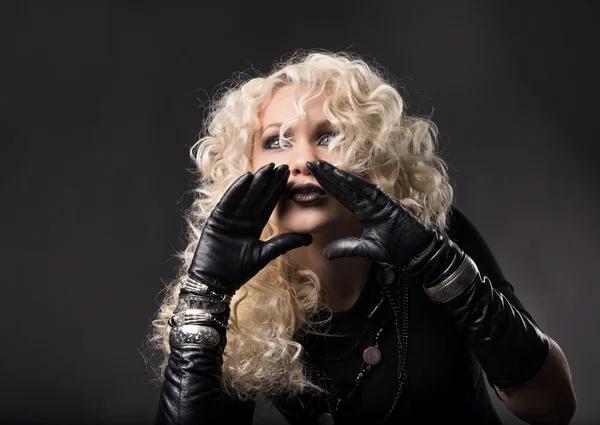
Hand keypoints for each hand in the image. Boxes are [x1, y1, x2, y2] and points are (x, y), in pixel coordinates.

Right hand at [188, 163, 312, 294]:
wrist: (216, 282)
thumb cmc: (238, 271)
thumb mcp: (265, 254)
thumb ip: (284, 243)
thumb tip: (308, 238)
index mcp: (254, 226)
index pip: (267, 204)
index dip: (277, 190)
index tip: (288, 176)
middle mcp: (242, 219)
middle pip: (257, 196)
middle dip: (269, 181)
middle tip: (281, 166)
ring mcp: (229, 217)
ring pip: (245, 196)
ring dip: (256, 182)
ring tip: (267, 168)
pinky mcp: (217, 219)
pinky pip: (228, 201)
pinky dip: (236, 190)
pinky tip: (246, 178)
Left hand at [306, 160, 434, 265]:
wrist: (416, 251)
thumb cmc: (395, 248)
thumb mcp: (364, 249)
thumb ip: (345, 248)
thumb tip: (325, 253)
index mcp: (363, 211)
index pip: (341, 195)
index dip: (326, 185)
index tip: (311, 176)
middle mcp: (368, 203)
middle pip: (343, 186)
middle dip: (327, 176)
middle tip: (311, 165)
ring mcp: (377, 201)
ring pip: (354, 185)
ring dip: (338, 176)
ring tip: (322, 166)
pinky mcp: (387, 203)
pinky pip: (369, 191)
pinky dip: (356, 184)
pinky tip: (343, 177)